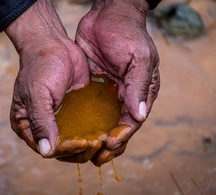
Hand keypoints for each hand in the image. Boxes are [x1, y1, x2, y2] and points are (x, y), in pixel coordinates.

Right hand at [5, 0, 88, 157]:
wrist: (53, 44)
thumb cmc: (41, 65)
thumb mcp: (38, 93)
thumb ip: (41, 121)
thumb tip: (46, 152)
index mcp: (27, 125)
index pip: (47, 148)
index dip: (65, 150)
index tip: (83, 141)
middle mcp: (41, 126)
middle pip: (62, 150)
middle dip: (80, 150)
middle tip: (98, 142)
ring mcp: (58, 120)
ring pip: (74, 142)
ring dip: (88, 144)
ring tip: (103, 139)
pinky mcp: (73, 112)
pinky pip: (83, 128)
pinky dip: (93, 132)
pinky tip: (105, 131)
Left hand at [76, 0, 159, 165]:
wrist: (106, 14)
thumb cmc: (127, 33)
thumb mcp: (138, 57)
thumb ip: (139, 85)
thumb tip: (138, 116)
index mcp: (141, 91)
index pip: (133, 120)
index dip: (123, 135)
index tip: (109, 145)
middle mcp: (126, 94)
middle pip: (119, 125)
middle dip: (109, 143)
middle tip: (96, 157)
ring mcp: (109, 91)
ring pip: (104, 120)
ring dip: (96, 136)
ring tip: (84, 151)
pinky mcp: (94, 86)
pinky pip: (90, 108)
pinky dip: (85, 121)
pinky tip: (76, 130)